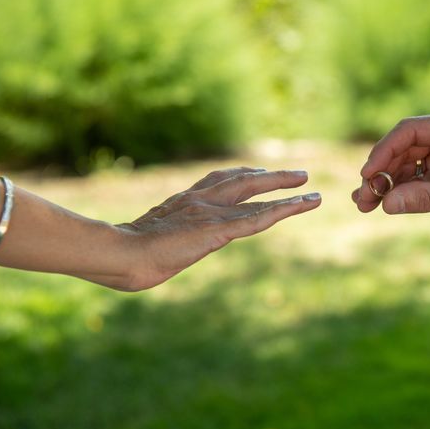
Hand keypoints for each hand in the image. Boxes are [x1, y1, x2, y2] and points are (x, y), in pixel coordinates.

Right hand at [117, 167, 320, 289]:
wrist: (118, 254)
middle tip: (298, 174)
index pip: (219, 181)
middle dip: (272, 177)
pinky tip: (302, 205)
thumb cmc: (123, 255)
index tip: (260, 173)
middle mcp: (200, 200)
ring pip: (257, 196)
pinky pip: (258, 218)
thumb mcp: (147, 241)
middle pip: (243, 180)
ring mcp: (210, 213)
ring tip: (310, 188)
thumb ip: (161, 239)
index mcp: (184, 201)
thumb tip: (155, 254)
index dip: (243, 175)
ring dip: (286, 190)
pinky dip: (283, 210)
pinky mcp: (218, 230)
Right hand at [352, 114, 429, 247]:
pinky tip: (379, 204)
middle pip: (402, 148)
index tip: (368, 174)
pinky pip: (412, 180)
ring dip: (384, 183)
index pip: (410, 130)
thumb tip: (385, 203)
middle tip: (362, 197)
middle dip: (380, 172)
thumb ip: (425, 198)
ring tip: (364, 205)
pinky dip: (396, 192)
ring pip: (403, 165)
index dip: (384, 151)